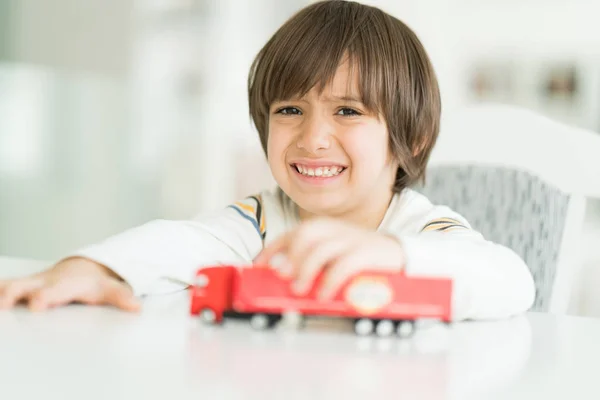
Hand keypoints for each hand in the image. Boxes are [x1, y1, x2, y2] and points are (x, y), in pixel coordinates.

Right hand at [0, 257, 139, 311]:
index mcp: (66, 285)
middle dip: (13, 293)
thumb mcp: (109, 289)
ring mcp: (34, 283)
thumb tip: (137, 307)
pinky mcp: (25, 286)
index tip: (36, 305)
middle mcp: (46, 282)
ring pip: (12, 284)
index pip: (54, 291)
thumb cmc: (94, 282)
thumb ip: (121, 297)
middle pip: (26, 286)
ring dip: (1, 291)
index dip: (45, 297)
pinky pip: (7, 286)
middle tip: (4, 303)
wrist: (84, 268)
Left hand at [254, 218, 404, 298]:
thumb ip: (313, 260)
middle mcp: (335, 229)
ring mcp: (351, 239)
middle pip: (305, 235)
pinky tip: (323, 294)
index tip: (259, 265)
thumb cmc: (361, 258)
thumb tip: (284, 277)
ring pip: (321, 249)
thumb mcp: (334, 254)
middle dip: (290, 256)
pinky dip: (329, 280)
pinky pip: (343, 265)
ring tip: (298, 289)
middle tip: (281, 277)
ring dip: (305, 269)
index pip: (292, 233)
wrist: (399, 253)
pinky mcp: (366, 252)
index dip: (272, 248)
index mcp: (325, 228)